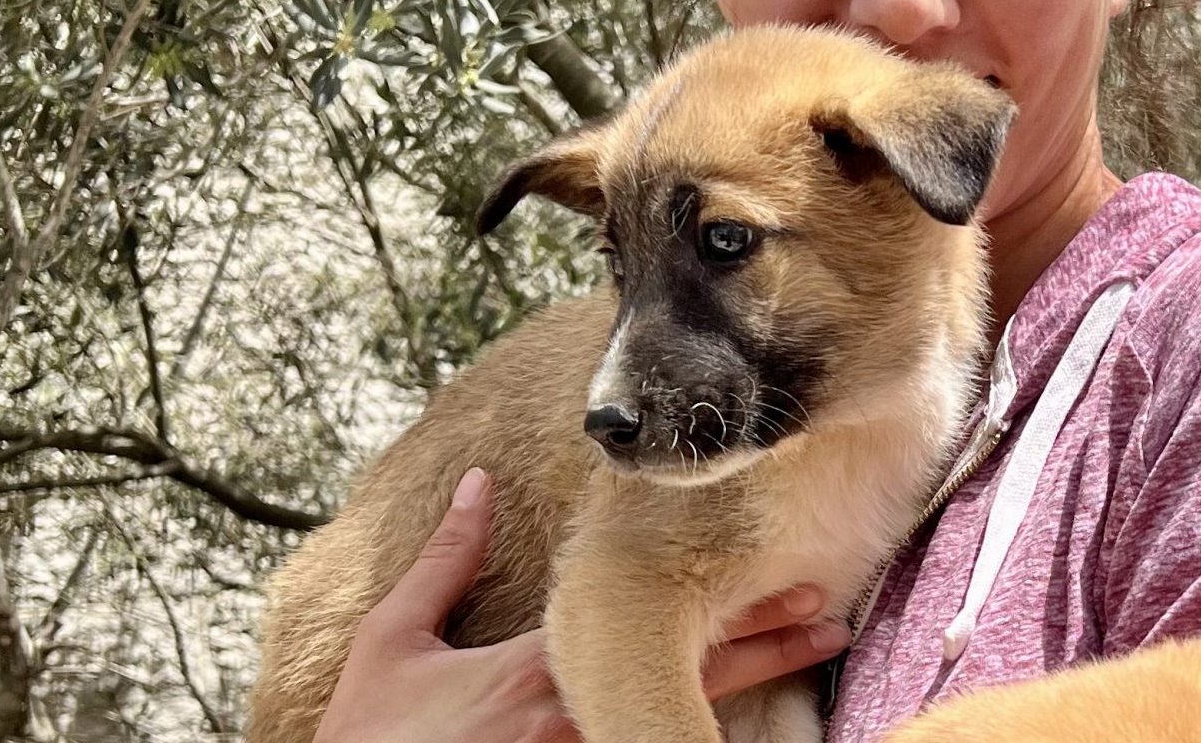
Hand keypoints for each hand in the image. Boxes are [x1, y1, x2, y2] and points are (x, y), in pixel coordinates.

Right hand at [315, 467, 850, 742]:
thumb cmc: (368, 736)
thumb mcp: (396, 640)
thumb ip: (446, 560)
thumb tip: (477, 483)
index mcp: (539, 670)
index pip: (660, 636)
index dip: (738, 616)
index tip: (800, 588)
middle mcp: (570, 721)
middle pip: (694, 686)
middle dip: (768, 653)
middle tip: (833, 623)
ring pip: (677, 733)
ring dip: (739, 703)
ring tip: (808, 664)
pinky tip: (724, 735)